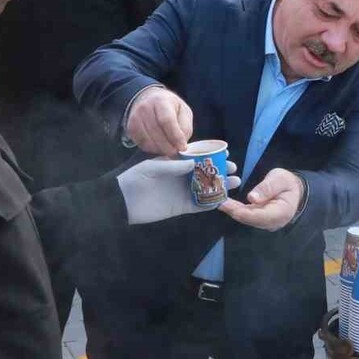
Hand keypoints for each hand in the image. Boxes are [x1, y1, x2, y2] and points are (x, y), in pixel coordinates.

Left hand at [117, 158, 240, 224]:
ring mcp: (183, 191)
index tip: (225, 151)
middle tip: (233, 168)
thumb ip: (173, 166)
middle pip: (206, 172)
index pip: (197, 157)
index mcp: (175, 163)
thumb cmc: (135, 178)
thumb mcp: (152, 167)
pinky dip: (212, 202)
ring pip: (206, 188)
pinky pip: (200, 204)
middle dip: (220, 170)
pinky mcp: (182, 206)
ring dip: (221, 185)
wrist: (123, 201)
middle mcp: (181, 176)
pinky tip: (224, 199)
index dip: (212, 155)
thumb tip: (194, 163)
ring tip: (235, 182)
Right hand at [125, 86, 192, 156]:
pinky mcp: (130, 128)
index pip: (167, 120)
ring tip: (168, 149)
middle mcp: (145, 107)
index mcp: (161, 101)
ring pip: (148, 140)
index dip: (175, 136)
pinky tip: (159, 146)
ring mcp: (135, 117)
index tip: (182, 147)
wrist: (149, 99)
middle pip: (156, 132)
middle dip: (168, 146)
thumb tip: (181, 145)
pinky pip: (141, 144)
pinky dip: (152, 149)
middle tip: (176, 152)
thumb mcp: (184, 112)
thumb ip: (185, 128)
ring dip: (160, 149)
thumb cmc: (170, 107)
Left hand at [218, 168, 304, 230]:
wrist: (293, 190)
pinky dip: (234, 208)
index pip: (259, 216)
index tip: (227, 205)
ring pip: (245, 218)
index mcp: (281, 213)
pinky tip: (223, 201)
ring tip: (216, 200)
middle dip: (232, 210)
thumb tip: (252, 198)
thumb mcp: (280, 179)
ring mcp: (264, 222)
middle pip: (249, 219)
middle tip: (216, 201)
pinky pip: (245, 215)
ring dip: (230, 209)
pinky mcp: (258, 218)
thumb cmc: (288, 183)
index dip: (242, 212)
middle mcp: (271, 222)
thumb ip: (268, 188)